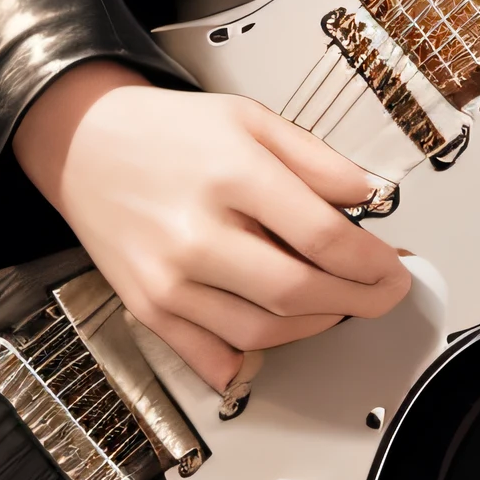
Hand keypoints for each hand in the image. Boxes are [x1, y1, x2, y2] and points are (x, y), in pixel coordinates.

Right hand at [11, 63, 409, 396]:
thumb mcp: (251, 120)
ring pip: (264, 333)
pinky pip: (213, 357)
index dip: (374, 261)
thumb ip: (317, 160)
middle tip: (383, 294)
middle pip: (299, 293)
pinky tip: (279, 333)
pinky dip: (254, 360)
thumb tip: (370, 198)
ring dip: (316, 326)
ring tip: (336, 302)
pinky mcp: (149, 309)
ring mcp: (169, 280)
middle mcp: (197, 234)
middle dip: (358, 301)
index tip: (396, 266)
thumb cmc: (168, 132)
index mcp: (231, 176)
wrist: (84, 145)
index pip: (323, 237)